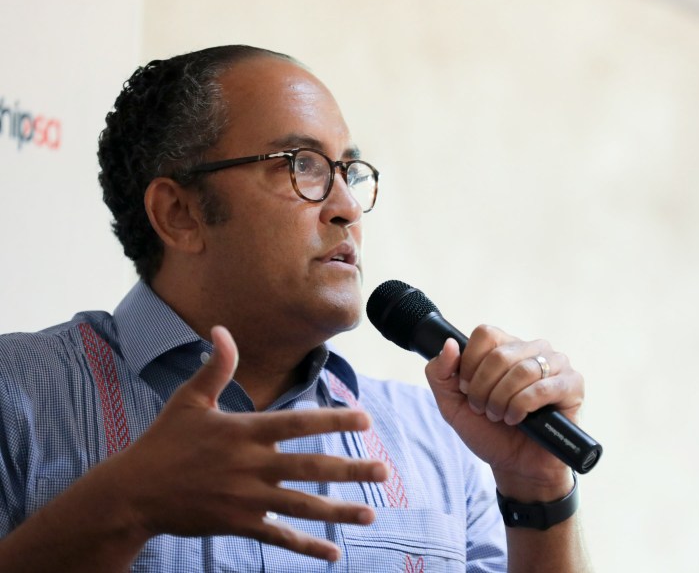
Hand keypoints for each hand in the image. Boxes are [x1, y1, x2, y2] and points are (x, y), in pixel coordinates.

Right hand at [111, 326, 387, 561]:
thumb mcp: (188, 400)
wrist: (133, 493)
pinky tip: (332, 554)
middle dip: (351, 470)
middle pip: (311, 467)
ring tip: (370, 512)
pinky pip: (279, 537)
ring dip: (339, 511)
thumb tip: (222, 328)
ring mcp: (247, 499)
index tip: (364, 419)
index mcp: (244, 432)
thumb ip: (215, 367)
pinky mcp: (238, 524)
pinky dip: (306, 546)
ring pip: (302, 506)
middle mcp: (252, 466)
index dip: (333, 420)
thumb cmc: (163, 442)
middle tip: (384, 471)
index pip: (299, 423)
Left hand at [425, 325, 583, 498]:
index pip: (485, 334)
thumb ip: (440, 373)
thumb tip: (450, 344)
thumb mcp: (452, 404)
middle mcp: (532, 349)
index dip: (470, 364)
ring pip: (522, 370)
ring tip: (501, 417)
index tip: (467, 389)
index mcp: (506, 346)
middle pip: (500, 354)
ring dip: (502, 400)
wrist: (515, 466)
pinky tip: (519, 420)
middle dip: (483, 389)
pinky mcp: (572, 384)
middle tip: (484, 410)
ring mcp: (556, 364)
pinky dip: (522, 407)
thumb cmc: (488, 431)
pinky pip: (543, 388)